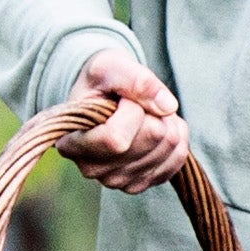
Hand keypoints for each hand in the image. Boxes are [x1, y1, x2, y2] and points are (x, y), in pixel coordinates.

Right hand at [59, 46, 192, 192]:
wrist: (105, 96)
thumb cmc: (102, 80)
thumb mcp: (110, 66)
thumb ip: (135, 79)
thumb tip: (168, 106)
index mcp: (72, 142)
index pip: (116, 139)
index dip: (132, 110)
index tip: (123, 98)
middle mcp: (91, 169)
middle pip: (150, 139)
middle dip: (154, 112)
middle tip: (138, 102)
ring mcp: (117, 181)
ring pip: (169, 147)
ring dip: (166, 121)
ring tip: (145, 113)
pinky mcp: (140, 184)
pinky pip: (177, 159)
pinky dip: (176, 136)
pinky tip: (157, 126)